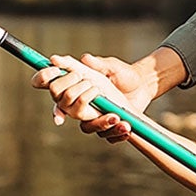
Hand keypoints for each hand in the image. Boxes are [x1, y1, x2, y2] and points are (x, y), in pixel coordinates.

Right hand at [32, 53, 153, 141]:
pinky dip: (117, 132)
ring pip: (87, 128)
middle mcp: (81, 105)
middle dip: (80, 100)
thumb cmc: (123, 74)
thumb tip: (84, 58)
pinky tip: (126, 126)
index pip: (56, 94)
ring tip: (117, 116)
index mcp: (77, 87)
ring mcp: (94, 118)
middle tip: (96, 89)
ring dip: (102, 123)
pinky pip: (107, 137)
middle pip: (67, 111)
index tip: (58, 109)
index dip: (52, 99)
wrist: (143, 85)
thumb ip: (97, 64)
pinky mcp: (108, 128)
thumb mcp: (112, 67)